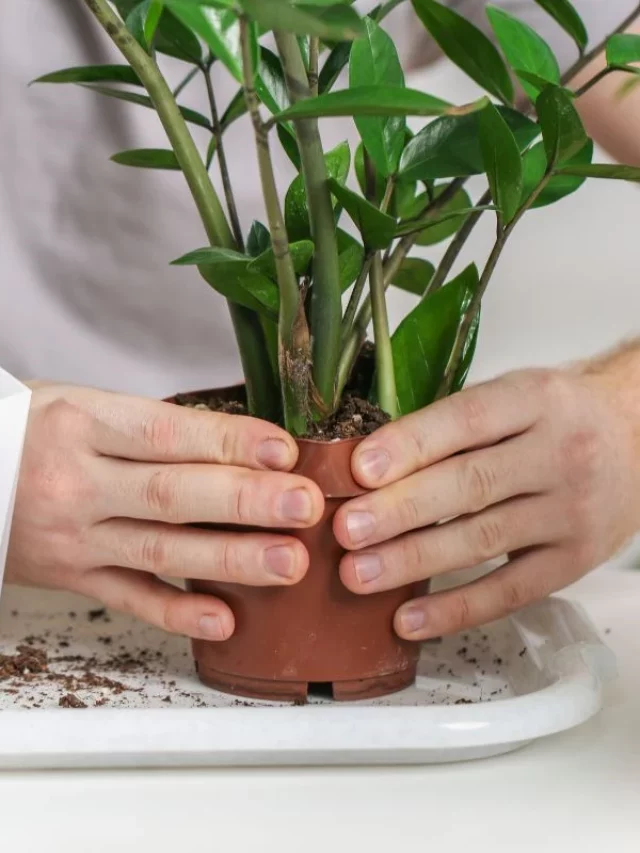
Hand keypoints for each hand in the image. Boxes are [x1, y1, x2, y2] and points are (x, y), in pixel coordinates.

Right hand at [7, 383, 322, 639]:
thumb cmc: (30, 432)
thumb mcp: (83, 405)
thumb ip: (155, 426)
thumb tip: (243, 443)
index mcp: (83, 424)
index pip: (167, 433)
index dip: (228, 442)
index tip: (283, 450)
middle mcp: (77, 482)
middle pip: (171, 495)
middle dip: (245, 503)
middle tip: (304, 507)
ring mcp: (74, 537)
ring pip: (159, 552)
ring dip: (230, 561)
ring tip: (289, 563)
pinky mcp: (71, 578)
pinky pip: (128, 600)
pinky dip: (177, 614)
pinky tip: (225, 619)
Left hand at [335, 358, 639, 639]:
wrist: (638, 437)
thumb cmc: (556, 416)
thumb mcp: (514, 395)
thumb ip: (453, 424)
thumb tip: (367, 465)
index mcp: (534, 400)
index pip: (467, 421)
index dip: (411, 445)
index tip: (359, 469)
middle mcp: (559, 453)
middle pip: (472, 484)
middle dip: (402, 509)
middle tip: (347, 529)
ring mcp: (570, 511)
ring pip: (484, 539)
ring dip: (415, 560)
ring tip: (359, 574)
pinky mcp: (575, 560)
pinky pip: (511, 590)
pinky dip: (457, 608)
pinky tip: (409, 619)